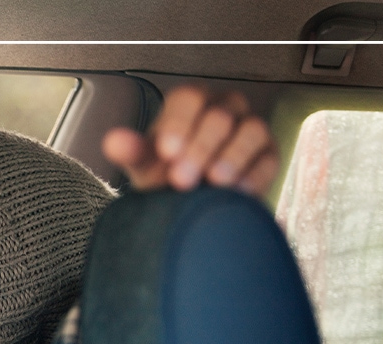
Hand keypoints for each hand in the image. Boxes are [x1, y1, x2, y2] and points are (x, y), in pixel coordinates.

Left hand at [102, 86, 279, 196]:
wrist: (190, 205)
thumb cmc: (166, 177)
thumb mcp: (145, 166)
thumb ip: (132, 152)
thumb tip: (113, 142)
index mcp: (190, 105)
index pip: (189, 98)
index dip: (179, 123)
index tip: (167, 152)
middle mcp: (223, 110)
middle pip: (219, 116)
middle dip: (201, 148)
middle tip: (182, 179)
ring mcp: (249, 129)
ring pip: (251, 130)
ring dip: (232, 157)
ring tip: (214, 183)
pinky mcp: (269, 155)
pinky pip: (269, 158)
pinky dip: (254, 175)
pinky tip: (238, 192)